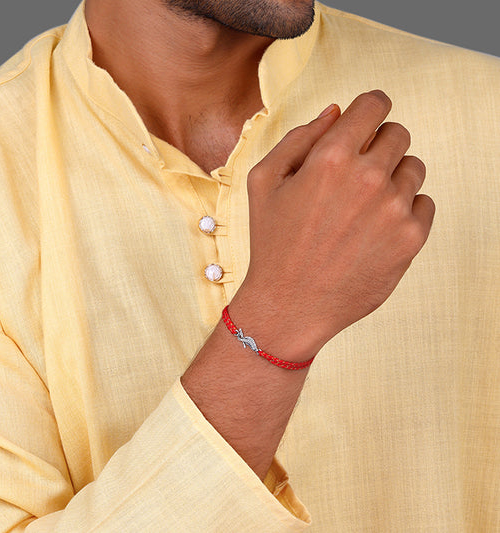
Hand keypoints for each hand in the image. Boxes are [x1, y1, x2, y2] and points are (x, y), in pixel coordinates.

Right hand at [229, 90, 434, 361]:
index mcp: (331, 158)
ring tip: (362, 206)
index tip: (365, 122)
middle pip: (398, 133)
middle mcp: (369, 178)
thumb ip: (299, 138)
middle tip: (355, 174)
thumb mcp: (264, 182)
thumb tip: (335, 111)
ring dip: (392, 177)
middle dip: (378, 145)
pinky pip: (424, 203)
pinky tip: (375, 228)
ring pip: (414, 167)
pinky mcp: (411, 239)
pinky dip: (404, 209)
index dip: (368, 109)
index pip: (374, 104)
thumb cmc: (273, 243)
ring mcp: (395, 209)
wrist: (290, 305)